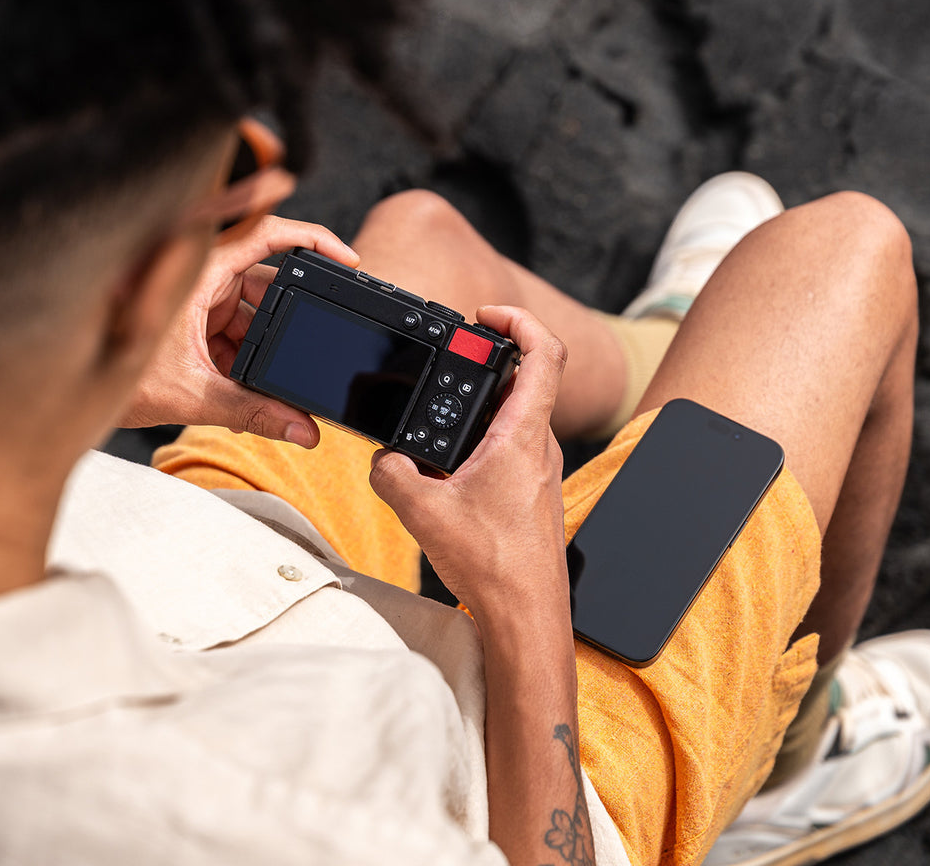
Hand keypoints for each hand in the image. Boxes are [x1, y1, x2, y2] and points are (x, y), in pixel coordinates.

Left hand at [120, 215, 358, 444]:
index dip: (313, 239)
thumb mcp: (191, 394)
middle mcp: (202, 278)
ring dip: (265, 351)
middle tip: (311, 353)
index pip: (269, 235)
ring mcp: (198, 301)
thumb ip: (251, 411)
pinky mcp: (194, 325)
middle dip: (290, 324)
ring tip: (270, 388)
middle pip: (268, 286)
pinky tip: (247, 391)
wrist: (67, 395)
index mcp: (201, 271)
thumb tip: (301, 428)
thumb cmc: (109, 373)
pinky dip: (246, 362)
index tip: (347, 259)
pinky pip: (236, 335)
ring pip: (254, 317)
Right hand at [368, 305, 569, 615]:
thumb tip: (385, 460)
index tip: (486, 314)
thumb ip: (392, 473)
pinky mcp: (530, 492)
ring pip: (516, 415)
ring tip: (442, 414)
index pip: (544, 352)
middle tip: (453, 356)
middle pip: (526, 379)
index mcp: (523, 435)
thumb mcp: (422, 512)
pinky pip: (509, 447)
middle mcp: (540, 446)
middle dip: (487, 360)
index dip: (519, 320)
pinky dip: (481, 440)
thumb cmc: (494, 566)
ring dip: (481, 405)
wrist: (526, 615)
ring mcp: (539, 470)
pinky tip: (450, 466)